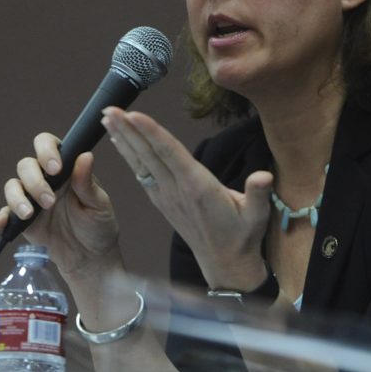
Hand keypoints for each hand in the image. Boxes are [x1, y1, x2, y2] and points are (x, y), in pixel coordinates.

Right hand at [0, 135, 122, 278]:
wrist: (89, 257)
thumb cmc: (98, 225)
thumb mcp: (98, 204)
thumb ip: (87, 182)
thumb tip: (85, 155)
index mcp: (66, 169)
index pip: (49, 145)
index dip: (46, 150)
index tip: (55, 167)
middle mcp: (46, 179)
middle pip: (26, 165)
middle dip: (35, 181)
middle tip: (50, 201)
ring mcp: (32, 199)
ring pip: (12, 186)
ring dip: (18, 198)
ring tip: (31, 214)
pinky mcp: (22, 220)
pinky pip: (5, 213)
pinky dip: (2, 217)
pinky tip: (4, 223)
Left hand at [101, 107, 272, 290]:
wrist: (225, 263)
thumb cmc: (242, 235)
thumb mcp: (257, 215)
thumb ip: (258, 193)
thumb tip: (263, 176)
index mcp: (198, 188)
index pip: (170, 154)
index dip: (152, 133)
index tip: (133, 115)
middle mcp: (177, 190)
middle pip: (149, 154)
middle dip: (128, 130)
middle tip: (108, 107)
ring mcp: (166, 196)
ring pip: (141, 162)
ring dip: (123, 139)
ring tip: (106, 117)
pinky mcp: (163, 201)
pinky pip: (142, 173)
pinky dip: (129, 155)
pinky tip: (120, 142)